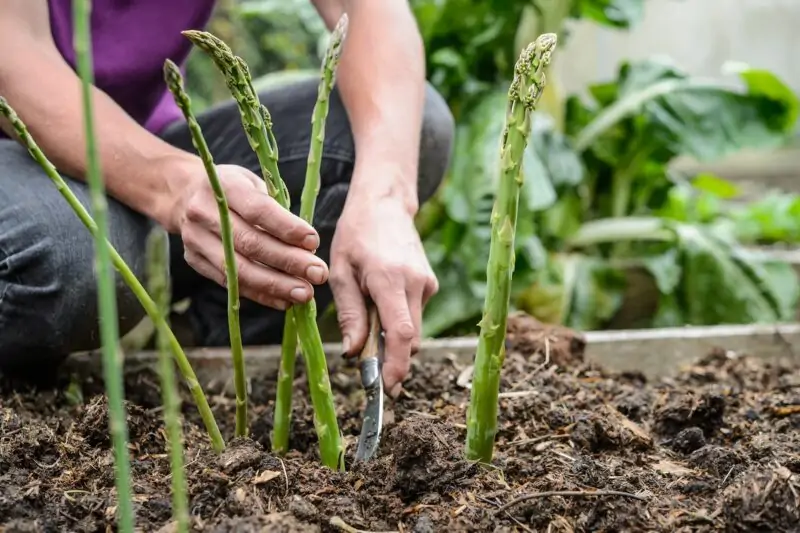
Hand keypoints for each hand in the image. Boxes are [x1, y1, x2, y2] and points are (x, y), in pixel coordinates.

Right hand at [169, 162, 328, 308]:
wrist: (183, 195)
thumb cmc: (233, 189)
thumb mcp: (254, 184)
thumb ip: (277, 209)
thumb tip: (308, 246)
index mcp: (225, 186)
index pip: (258, 210)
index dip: (287, 228)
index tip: (314, 242)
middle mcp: (205, 212)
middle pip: (250, 243)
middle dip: (288, 261)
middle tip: (318, 274)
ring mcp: (196, 239)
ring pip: (239, 269)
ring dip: (276, 285)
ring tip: (305, 294)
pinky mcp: (195, 261)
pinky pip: (231, 284)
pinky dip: (260, 294)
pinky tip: (284, 301)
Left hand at [330, 194, 437, 396]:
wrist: (385, 203)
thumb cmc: (356, 234)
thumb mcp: (341, 272)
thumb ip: (349, 314)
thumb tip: (354, 353)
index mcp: (390, 279)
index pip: (401, 333)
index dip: (395, 365)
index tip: (386, 387)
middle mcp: (416, 283)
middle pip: (410, 339)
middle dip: (391, 359)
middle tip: (367, 368)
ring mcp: (427, 284)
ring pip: (413, 329)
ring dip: (391, 338)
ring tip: (367, 319)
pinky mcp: (429, 284)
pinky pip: (414, 314)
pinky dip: (397, 320)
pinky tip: (379, 301)